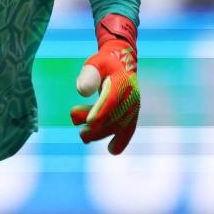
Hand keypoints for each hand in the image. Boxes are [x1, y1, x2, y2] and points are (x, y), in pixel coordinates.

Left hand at [70, 14, 139, 154]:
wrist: (121, 62)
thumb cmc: (104, 63)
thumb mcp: (95, 64)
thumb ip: (88, 75)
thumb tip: (81, 91)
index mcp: (122, 81)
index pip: (111, 99)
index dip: (101, 111)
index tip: (89, 122)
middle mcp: (131, 96)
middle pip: (114, 115)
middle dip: (97, 126)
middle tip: (81, 133)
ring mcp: (133, 106)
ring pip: (119, 125)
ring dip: (102, 133)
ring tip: (83, 136)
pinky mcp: (132, 114)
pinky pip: (129, 129)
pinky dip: (122, 140)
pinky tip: (112, 150)